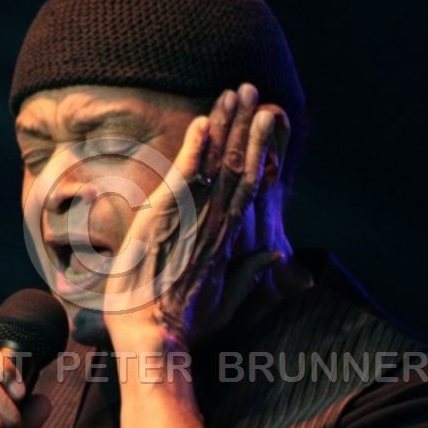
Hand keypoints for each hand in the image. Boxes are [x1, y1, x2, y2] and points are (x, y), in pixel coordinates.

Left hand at [104, 83, 289, 350]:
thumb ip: (251, 273)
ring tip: (234, 93)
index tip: (267, 121)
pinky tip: (202, 122)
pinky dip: (193, 150)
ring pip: (215, 165)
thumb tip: (275, 253)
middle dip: (245, 125)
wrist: (151, 337)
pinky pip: (183, 179)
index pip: (250, 184)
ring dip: (225, 126)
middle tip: (252, 90)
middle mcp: (216, 222)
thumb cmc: (183, 323)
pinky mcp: (163, 219)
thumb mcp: (226, 302)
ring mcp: (191, 219)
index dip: (259, 150)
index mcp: (228, 238)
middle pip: (237, 165)